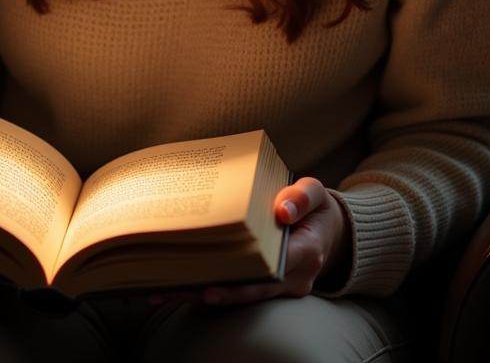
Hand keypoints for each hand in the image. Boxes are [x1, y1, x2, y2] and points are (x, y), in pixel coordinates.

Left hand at [146, 176, 350, 306]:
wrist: (327, 230)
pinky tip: (178, 283)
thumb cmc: (314, 208)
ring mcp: (281, 288)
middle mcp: (293, 279)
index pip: (272, 270)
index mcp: (306, 253)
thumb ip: (301, 197)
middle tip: (173, 287)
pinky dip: (210, 287)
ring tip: (162, 290)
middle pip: (249, 291)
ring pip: (240, 296)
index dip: (241, 280)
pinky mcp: (268, 287)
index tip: (211, 286)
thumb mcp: (315, 193)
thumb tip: (282, 209)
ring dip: (201, 293)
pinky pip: (239, 291)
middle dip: (210, 291)